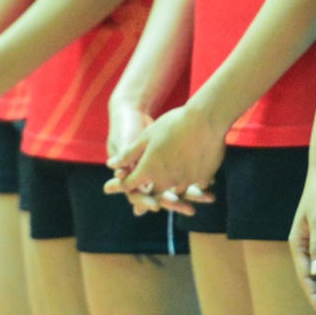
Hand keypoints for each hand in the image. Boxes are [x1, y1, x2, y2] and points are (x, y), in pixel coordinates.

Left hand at [109, 101, 223, 216]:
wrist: (205, 120)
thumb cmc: (172, 125)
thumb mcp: (146, 137)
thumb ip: (129, 154)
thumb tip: (110, 165)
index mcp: (148, 170)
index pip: (130, 185)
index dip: (126, 184)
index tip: (126, 182)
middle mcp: (166, 180)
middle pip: (154, 194)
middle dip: (151, 194)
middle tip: (152, 193)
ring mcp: (186, 181)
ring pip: (177, 193)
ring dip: (174, 191)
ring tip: (177, 185)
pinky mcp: (203, 178)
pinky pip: (196, 186)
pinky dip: (194, 184)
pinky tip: (197, 176)